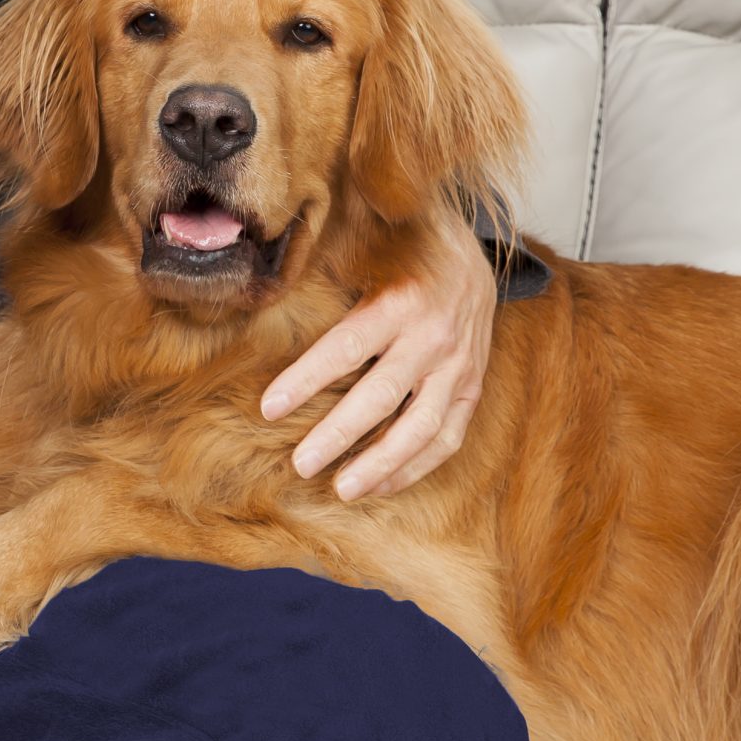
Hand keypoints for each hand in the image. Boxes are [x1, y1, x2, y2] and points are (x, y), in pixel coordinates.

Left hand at [259, 222, 495, 500]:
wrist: (473, 253)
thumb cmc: (403, 255)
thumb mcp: (369, 251)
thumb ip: (327, 272)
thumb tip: (266, 288)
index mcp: (400, 300)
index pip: (346, 347)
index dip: (306, 380)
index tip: (268, 409)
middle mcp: (432, 336)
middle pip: (381, 396)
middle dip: (338, 434)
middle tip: (301, 464)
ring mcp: (458, 366)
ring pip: (421, 427)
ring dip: (381, 463)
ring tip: (341, 489)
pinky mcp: (472, 386)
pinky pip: (447, 437)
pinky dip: (415, 467)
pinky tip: (381, 485)